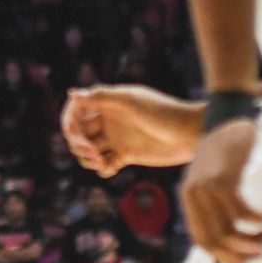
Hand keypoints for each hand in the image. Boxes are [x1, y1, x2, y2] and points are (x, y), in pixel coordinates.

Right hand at [62, 84, 202, 176]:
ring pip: (88, 149)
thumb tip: (71, 93)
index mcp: (107, 104)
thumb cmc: (164, 112)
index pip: (76, 110)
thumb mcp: (131, 102)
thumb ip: (101, 97)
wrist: (192, 133)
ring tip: (101, 162)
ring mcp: (117, 138)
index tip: (73, 133)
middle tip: (92, 152)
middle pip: (79, 131)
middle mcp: (108, 120)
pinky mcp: (126, 155)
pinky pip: (105, 163)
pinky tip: (110, 169)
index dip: (69, 122)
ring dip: (87, 158)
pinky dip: (102, 169)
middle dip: (78, 143)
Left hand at [181, 120, 261, 262]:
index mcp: (188, 198)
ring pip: (230, 229)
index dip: (223, 256)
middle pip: (214, 239)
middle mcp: (193, 194)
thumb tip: (233, 241)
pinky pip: (242, 211)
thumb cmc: (225, 155)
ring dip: (254, 238)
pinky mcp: (224, 178)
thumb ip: (215, 206)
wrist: (227, 120)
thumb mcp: (213, 181)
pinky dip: (258, 218)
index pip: (201, 240)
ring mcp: (207, 186)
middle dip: (240, 253)